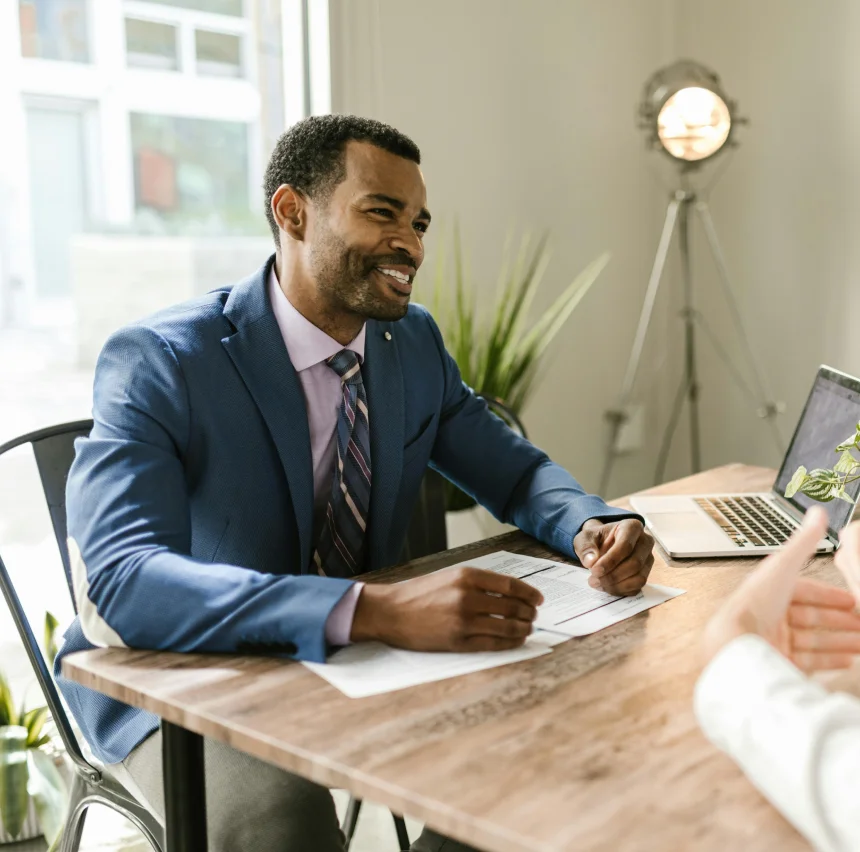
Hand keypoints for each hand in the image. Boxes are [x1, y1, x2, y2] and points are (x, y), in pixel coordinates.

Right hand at [350, 566, 544, 651]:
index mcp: (467, 576)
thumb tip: (510, 593)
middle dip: (529, 613)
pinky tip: (515, 640)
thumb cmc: (420, 593)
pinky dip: (510, 643)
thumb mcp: (450, 577)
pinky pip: (494, 644)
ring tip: (527, 629)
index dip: (530, 593)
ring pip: (507, 627)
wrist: (390, 611)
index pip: (511, 585)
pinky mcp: (458, 641)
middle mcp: (468, 597)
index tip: (539, 599)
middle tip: (534, 616)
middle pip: (513, 606)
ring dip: (523, 629)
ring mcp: (464, 621)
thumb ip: (478, 583)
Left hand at [573, 518, 654, 594]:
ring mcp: (648, 559)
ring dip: (617, 585)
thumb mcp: (585, 538)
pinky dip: (621, 590)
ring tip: (598, 584)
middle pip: (635, 563)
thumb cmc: (595, 538)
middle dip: (613, 575)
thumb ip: (585, 547)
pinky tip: (606, 587)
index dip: (610, 561)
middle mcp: (645, 542)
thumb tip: (590, 562)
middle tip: (593, 580)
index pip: (626, 546)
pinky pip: (637, 587)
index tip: (594, 570)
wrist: (601, 544)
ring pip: (639, 578)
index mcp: (632, 527)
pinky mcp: (646, 573)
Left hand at [702, 507, 859, 670]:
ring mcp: (774, 640)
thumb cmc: (756, 603)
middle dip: (840, 621)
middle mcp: (770, 615)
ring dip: (841, 640)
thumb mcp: (783, 567)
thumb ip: (803, 542)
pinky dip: (830, 660)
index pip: (805, 591)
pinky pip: (809, 661)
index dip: (830, 596)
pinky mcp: (777, 661)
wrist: (736, 643)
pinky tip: (848, 660)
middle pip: (812, 617)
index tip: (853, 601)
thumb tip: (818, 512)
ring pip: (814, 640)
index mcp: (770, 591)